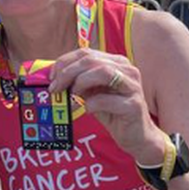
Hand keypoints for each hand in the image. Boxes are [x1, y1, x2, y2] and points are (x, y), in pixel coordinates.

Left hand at [48, 49, 164, 164]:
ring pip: (102, 72)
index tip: (52, 77)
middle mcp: (127, 70)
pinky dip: (91, 104)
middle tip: (55, 88)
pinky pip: (106, 100)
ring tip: (72, 97)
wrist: (136, 136)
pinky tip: (87, 110)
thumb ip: (78, 82)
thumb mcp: (92, 93)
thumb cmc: (112, 113)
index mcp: (116, 62)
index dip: (65, 62)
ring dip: (80, 83)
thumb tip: (53, 78)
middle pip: (91, 60)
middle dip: (68, 73)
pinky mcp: (134, 105)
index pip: (86, 53)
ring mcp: (132, 86)